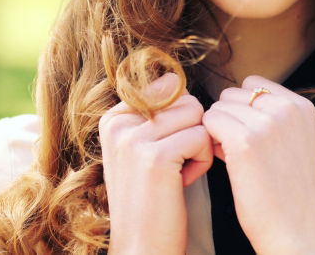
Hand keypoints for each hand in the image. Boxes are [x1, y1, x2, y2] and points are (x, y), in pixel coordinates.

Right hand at [99, 73, 213, 254]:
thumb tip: (171, 77)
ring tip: (178, 174)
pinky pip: (201, 137)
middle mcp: (118, 123)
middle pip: (185, 100)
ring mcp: (133, 139)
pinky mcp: (154, 157)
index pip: (168, 91)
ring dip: (198, 146)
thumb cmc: (152, 199)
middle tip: (173, 166)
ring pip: (197, 115)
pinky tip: (182, 184)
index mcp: (113, 118)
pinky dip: (202, 162)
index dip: (179, 122)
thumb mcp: (142, 150)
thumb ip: (153, 114)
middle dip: (192, 132)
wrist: (142, 248)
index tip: (162, 154)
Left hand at [202, 76, 314, 254]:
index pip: (255, 84)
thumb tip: (231, 105)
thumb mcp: (294, 142)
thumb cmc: (289, 194)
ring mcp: (267, 123)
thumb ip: (271, 118)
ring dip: (218, 130)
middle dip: (230, 118)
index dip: (245, 109)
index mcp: (302, 107)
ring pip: (219, 107)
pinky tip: (223, 162)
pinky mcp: (245, 141)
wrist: (296, 231)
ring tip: (234, 158)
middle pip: (234, 93)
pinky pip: (209, 121)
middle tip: (239, 150)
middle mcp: (287, 108)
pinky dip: (209, 141)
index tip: (251, 137)